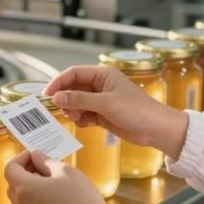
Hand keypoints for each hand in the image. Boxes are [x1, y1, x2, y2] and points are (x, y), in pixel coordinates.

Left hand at [5, 150, 109, 203]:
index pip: (10, 168)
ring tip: (50, 185)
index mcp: (25, 188)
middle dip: (24, 173)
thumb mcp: (65, 171)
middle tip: (43, 167)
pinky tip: (52, 202)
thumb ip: (45, 161)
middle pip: (13, 184)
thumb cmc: (80, 197)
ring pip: (20, 200)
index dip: (21, 158)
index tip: (34, 155)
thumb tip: (35, 156)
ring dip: (29, 189)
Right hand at [45, 65, 188, 158]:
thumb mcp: (105, 103)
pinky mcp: (102, 114)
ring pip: (76, 102)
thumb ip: (79, 99)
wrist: (156, 130)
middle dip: (65, 100)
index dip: (58, 83)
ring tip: (78, 119)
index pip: (73, 73)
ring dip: (73, 111)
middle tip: (60, 111)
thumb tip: (56, 98)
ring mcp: (101, 100)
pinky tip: (87, 123)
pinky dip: (81, 119)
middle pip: (73, 88)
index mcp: (102, 74)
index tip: (47, 96)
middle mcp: (100, 85)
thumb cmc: (137, 111)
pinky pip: (83, 114)